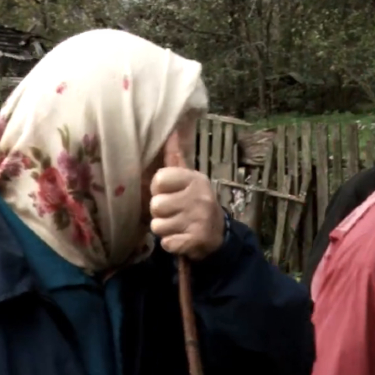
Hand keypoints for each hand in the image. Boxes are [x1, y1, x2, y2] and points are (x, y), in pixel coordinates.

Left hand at [149, 132, 224, 260]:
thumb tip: (171, 131)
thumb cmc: (197, 203)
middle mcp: (198, 198)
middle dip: (160, 212)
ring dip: (164, 229)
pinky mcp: (195, 241)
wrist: (219, 235)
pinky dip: (171, 243)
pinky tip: (182, 238)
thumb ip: (175, 159)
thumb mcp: (190, 180)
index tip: (169, 193)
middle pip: (155, 205)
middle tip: (174, 212)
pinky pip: (166, 243)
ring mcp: (198, 221)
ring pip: (157, 226)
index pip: (158, 179)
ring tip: (178, 226)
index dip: (158, 189)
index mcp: (195, 179)